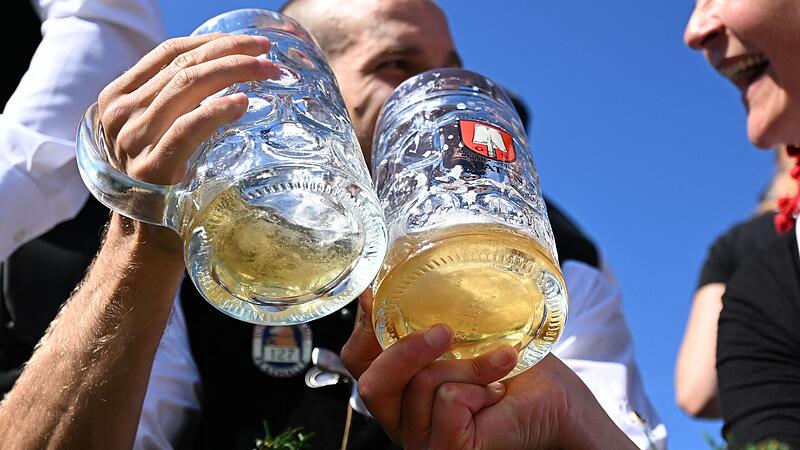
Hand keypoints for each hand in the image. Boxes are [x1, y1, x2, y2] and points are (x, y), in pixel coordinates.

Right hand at [95, 34, 279, 251]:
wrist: (145, 242)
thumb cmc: (163, 184)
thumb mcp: (156, 135)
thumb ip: (176, 104)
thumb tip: (228, 73)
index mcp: (119, 98)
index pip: (169, 52)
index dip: (211, 40)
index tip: (248, 41)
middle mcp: (121, 114)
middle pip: (183, 64)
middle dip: (231, 51)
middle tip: (267, 51)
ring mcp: (134, 141)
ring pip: (187, 86)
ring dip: (234, 72)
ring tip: (267, 71)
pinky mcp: (153, 167)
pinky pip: (188, 128)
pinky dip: (217, 111)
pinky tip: (243, 103)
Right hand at [341, 296, 636, 449]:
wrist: (560, 401)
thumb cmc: (515, 368)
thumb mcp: (464, 333)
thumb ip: (424, 318)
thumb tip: (382, 283)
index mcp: (401, 387)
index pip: (359, 362)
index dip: (365, 329)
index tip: (381, 297)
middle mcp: (403, 419)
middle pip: (372, 382)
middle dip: (407, 349)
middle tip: (445, 332)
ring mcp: (423, 439)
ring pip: (421, 386)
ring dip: (468, 367)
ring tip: (500, 366)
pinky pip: (448, 404)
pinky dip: (478, 388)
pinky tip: (498, 393)